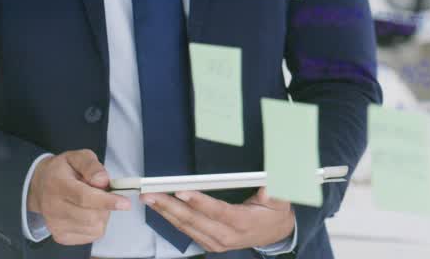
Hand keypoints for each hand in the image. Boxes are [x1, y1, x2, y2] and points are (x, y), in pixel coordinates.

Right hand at [28, 149, 130, 245]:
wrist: (41, 187)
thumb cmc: (63, 170)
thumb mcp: (77, 157)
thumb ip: (91, 166)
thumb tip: (102, 180)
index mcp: (58, 185)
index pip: (84, 197)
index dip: (107, 201)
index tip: (125, 203)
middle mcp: (54, 208)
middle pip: (91, 216)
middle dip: (106, 206)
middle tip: (103, 194)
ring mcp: (56, 225)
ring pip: (94, 227)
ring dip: (102, 215)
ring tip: (94, 203)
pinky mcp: (61, 236)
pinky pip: (91, 235)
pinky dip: (97, 224)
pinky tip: (88, 213)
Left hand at [142, 187, 294, 251]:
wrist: (274, 234)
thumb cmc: (275, 213)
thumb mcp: (280, 201)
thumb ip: (274, 193)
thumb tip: (266, 187)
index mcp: (242, 223)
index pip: (217, 211)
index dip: (198, 202)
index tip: (181, 191)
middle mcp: (226, 236)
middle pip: (194, 221)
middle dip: (170, 206)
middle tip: (151, 195)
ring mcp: (216, 242)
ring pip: (186, 227)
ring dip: (166, 213)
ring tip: (149, 199)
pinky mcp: (210, 243)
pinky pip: (187, 231)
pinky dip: (172, 219)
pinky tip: (161, 209)